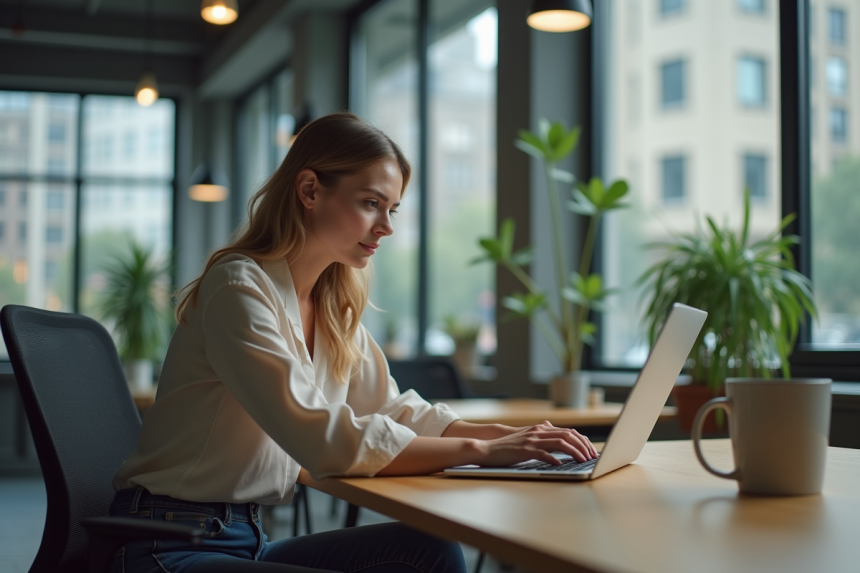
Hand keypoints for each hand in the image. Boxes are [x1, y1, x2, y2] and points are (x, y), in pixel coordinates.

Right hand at [475, 421, 598, 466]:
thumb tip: (550, 426)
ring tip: (583, 461)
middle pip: (568, 435)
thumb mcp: (526, 435)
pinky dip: (555, 459)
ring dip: (575, 452)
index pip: (569, 431)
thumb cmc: (509, 445)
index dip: (583, 441)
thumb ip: (539, 431)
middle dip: (583, 446)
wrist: (489, 448)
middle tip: (592, 457)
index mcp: (541, 428)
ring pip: (560, 443)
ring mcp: (532, 440)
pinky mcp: (525, 451)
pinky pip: (543, 454)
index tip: (592, 451)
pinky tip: (561, 465)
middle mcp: (538, 432)